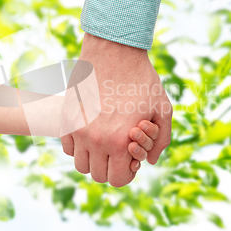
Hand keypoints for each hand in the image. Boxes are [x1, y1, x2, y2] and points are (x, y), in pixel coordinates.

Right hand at [61, 33, 171, 186]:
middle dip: (110, 167)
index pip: (118, 180)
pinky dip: (79, 146)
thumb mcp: (163, 108)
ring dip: (93, 159)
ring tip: (104, 142)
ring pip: (80, 164)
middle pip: (97, 175)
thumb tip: (150, 161)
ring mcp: (78, 129)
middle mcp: (96, 140)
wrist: (114, 50)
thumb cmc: (142, 78)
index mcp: (121, 141)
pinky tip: (92, 131)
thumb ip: (161, 139)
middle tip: (118, 151)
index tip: (130, 160)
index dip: (126, 174)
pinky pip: (68, 147)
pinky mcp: (67, 117)